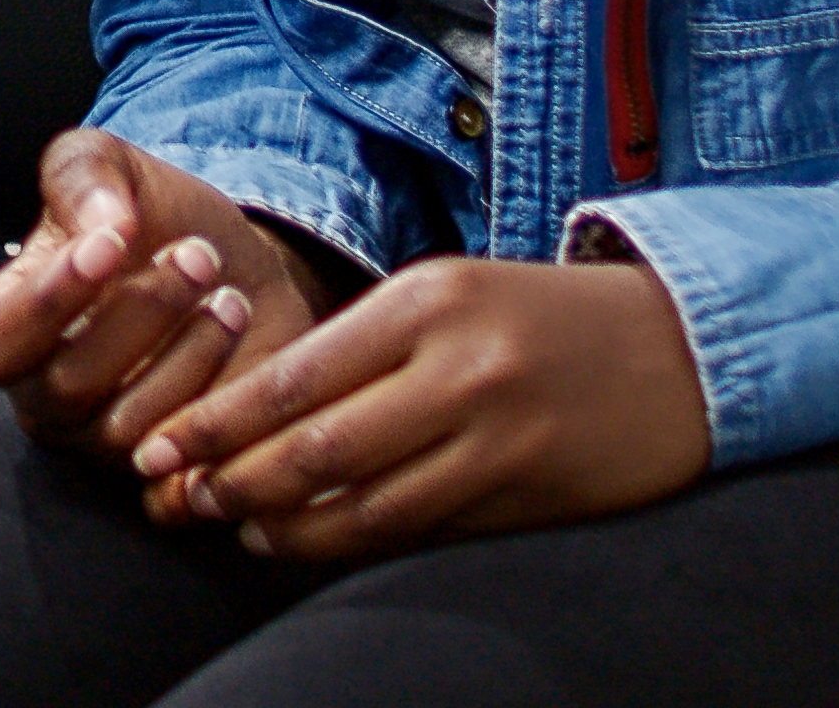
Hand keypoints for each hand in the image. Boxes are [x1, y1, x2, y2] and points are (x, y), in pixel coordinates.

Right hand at [0, 130, 326, 459]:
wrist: (237, 266)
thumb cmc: (153, 218)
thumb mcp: (111, 166)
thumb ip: (84, 176)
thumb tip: (100, 224)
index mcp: (7, 331)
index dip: (46, 301)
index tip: (109, 243)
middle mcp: (45, 398)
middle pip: (69, 385)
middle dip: (142, 314)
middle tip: (198, 256)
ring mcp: (106, 443)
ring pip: (134, 429)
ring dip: (193, 356)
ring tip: (231, 299)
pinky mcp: (172, 472)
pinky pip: (183, 479)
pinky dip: (220, 425)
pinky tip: (245, 356)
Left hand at [128, 253, 708, 563]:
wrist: (682, 345)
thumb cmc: (537, 317)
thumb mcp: (447, 297)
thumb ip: (360, 350)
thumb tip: (254, 412)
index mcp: (423, 302)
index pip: (292, 376)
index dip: (214, 423)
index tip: (156, 448)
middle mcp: (456, 367)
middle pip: (315, 446)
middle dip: (232, 480)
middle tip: (177, 499)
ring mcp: (497, 437)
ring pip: (364, 502)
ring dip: (288, 526)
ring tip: (237, 528)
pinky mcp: (527, 493)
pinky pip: (421, 528)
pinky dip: (356, 540)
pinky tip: (315, 542)